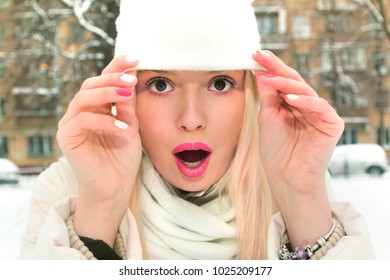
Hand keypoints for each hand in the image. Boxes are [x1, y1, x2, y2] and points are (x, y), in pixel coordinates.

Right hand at [56, 56, 141, 245]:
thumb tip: (130, 79)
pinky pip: (83, 120)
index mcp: (96, 108)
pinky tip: (122, 128)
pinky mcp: (67, 137)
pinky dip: (104, 121)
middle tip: (132, 77)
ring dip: (107, 92)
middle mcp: (81, 112)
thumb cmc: (123, 159)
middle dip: (112, 78)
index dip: (117, 67)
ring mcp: (71, 123)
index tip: (135, 58)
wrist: (115, 188)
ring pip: (84, 97)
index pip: (104, 81)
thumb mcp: (131, 127)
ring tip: (127, 94)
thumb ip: (128, 106)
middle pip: (91, 84)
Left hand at [253, 50, 343, 246]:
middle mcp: (307, 106)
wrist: (286, 177)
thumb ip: (268, 96)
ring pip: (305, 91)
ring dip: (287, 83)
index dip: (270, 68)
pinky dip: (305, 101)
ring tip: (269, 76)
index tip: (255, 55)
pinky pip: (319, 107)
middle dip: (277, 68)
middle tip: (262, 55)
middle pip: (293, 82)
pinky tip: (290, 97)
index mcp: (292, 104)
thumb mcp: (268, 118)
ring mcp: (320, 114)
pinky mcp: (331, 124)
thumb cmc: (276, 150)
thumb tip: (262, 71)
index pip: (282, 82)